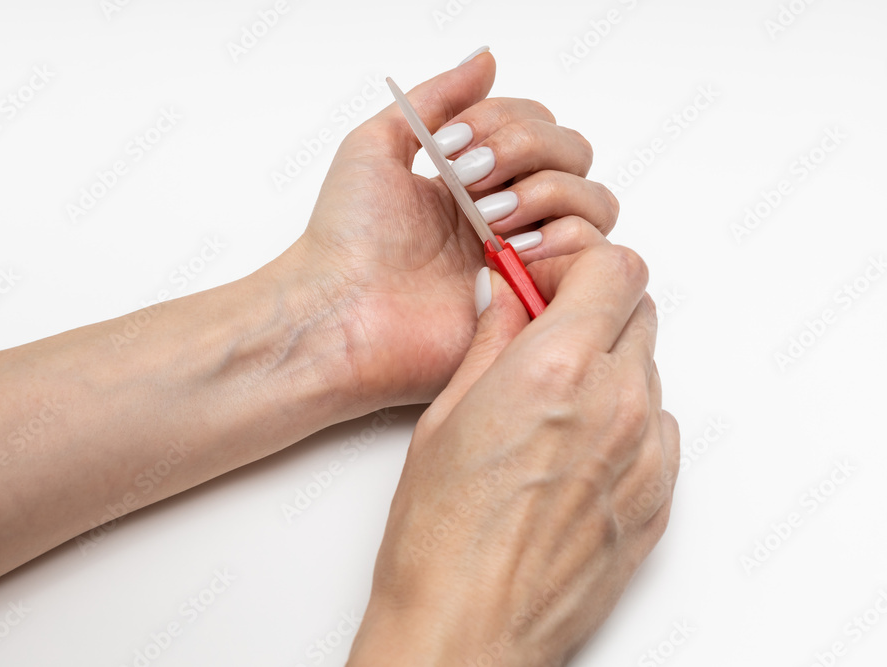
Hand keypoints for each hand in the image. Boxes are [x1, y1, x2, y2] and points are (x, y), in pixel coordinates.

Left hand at [279, 50, 618, 407]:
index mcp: (475, 180)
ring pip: (597, 202)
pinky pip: (597, 258)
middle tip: (468, 180)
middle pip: (575, 155)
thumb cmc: (346, 238)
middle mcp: (509, 215)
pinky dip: (567, 237)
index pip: (537, 125)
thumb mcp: (377, 145)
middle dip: (528, 151)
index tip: (449, 148)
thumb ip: (436, 99)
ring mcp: (527, 258)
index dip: (506, 123)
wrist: (340, 312)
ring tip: (488, 220)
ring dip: (548, 193)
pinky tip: (513, 247)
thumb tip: (486, 59)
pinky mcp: (538, 300)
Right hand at [346, 235, 679, 665]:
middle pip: (638, 310)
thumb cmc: (440, 537)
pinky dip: (627, 416)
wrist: (468, 628)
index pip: (614, 268)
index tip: (545, 281)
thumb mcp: (445, 414)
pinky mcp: (659, 497)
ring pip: (649, 367)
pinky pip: (660, 426)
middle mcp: (618, 404)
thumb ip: (491, 339)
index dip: (577, 265)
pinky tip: (575, 446)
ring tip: (552, 401)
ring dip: (608, 363)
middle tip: (543, 332)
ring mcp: (647, 454)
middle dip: (593, 307)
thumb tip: (508, 296)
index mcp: (558, 370)